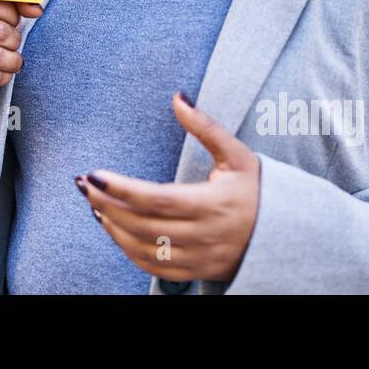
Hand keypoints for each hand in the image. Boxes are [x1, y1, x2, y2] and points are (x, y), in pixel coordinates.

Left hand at [79, 92, 260, 284]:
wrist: (285, 235)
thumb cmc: (258, 190)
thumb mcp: (237, 155)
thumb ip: (205, 127)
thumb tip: (178, 96)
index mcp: (212, 204)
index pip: (157, 199)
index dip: (122, 189)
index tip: (95, 175)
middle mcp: (203, 235)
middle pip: (143, 224)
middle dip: (107, 204)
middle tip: (83, 185)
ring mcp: (198, 257)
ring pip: (144, 249)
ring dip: (113, 227)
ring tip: (94, 204)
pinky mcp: (195, 271)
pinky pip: (153, 266)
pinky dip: (128, 248)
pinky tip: (114, 227)